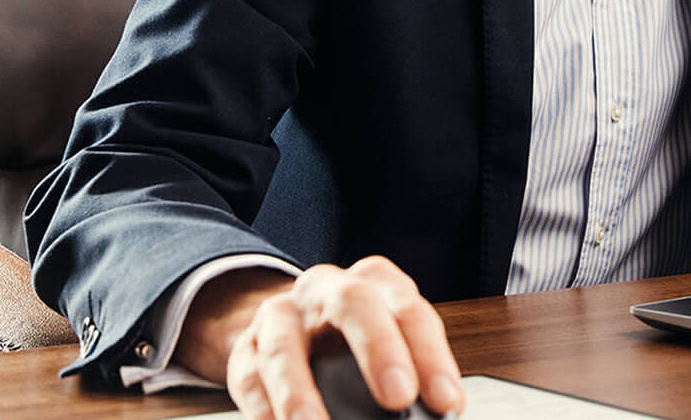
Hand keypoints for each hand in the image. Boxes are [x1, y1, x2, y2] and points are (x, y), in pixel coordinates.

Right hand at [177, 257, 464, 419]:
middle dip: (378, 348)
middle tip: (399, 398)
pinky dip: (264, 409)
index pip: (408, 308)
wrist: (290, 326)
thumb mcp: (389, 345)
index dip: (430, 355)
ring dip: (300, 392)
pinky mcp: (244, 349)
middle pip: (352, 301)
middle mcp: (327, 290)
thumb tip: (436, 416)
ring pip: (284, 343)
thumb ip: (412, 377)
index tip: (446, 402)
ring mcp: (280, 316)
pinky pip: (249, 376)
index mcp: (374, 283)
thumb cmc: (353, 341)